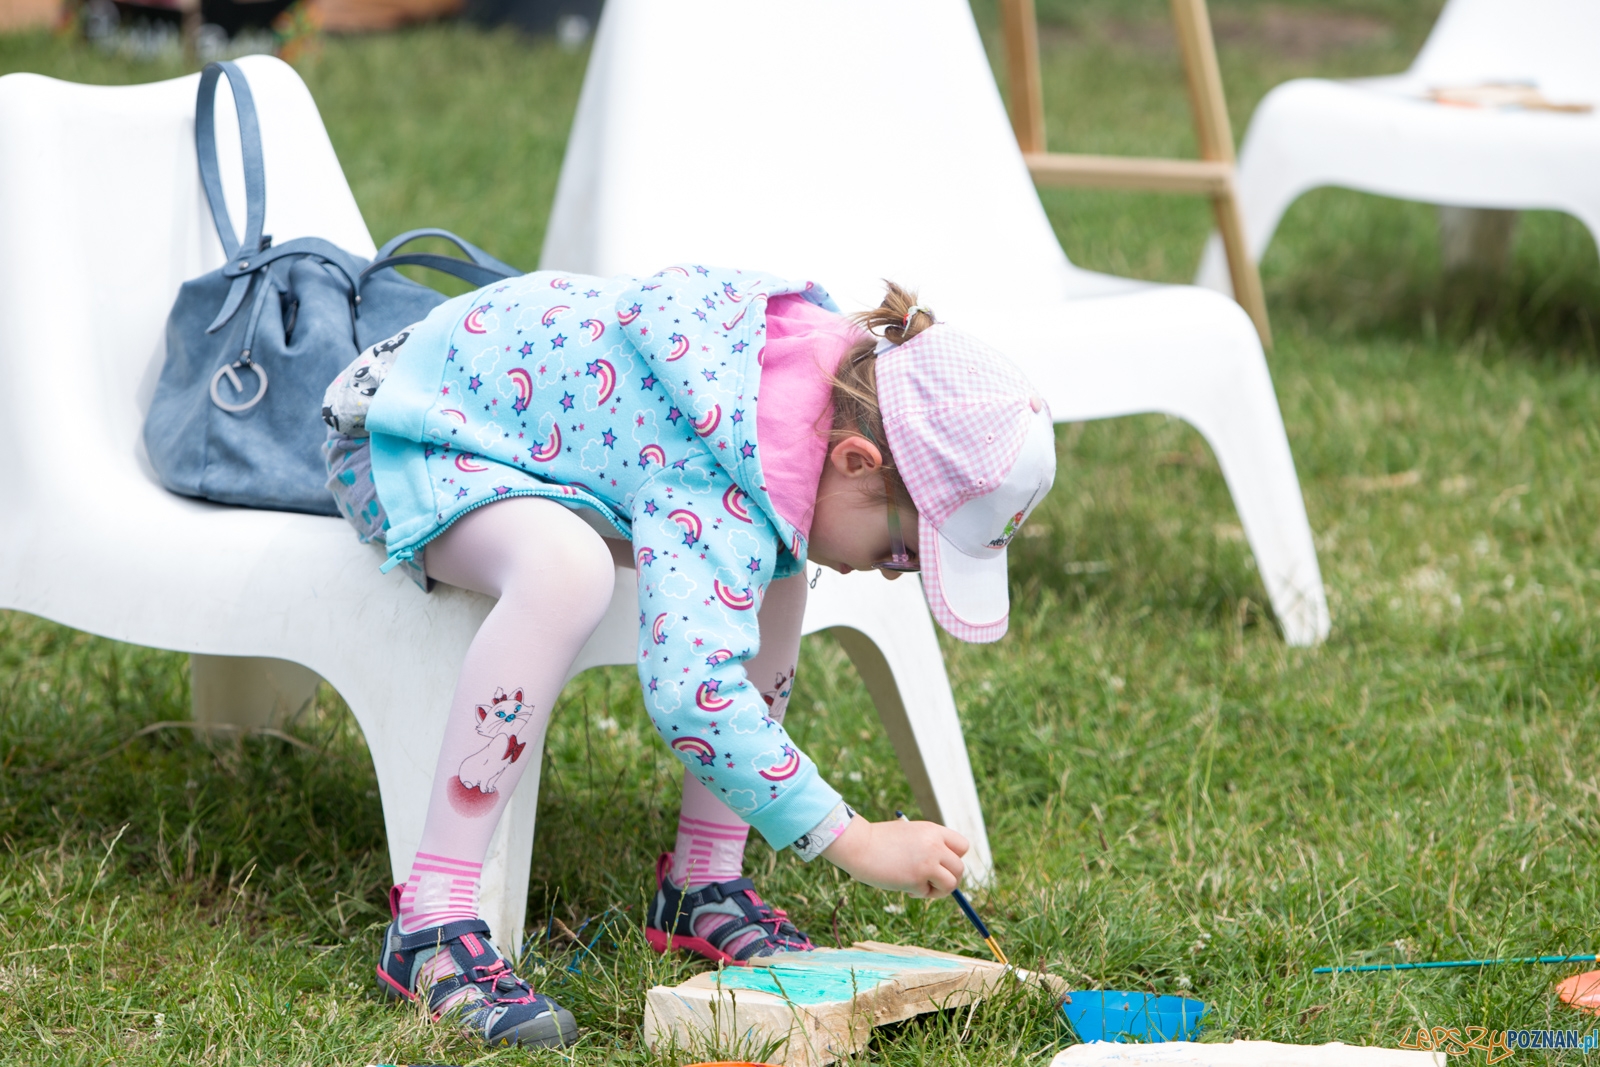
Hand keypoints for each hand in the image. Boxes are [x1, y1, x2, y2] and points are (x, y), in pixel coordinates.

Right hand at [821, 815, 968, 897]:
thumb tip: (944, 870)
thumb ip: (928, 845)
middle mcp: (935, 845)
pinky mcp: (916, 879)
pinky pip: (928, 893)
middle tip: (932, 882)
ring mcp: (927, 862)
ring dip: (939, 890)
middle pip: (959, 868)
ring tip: (922, 888)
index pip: (963, 846)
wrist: (858, 845)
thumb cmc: (879, 840)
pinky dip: (919, 894)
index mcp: (933, 830)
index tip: (941, 864)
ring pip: (951, 884)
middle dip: (949, 879)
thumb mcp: (909, 834)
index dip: (954, 858)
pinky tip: (904, 887)